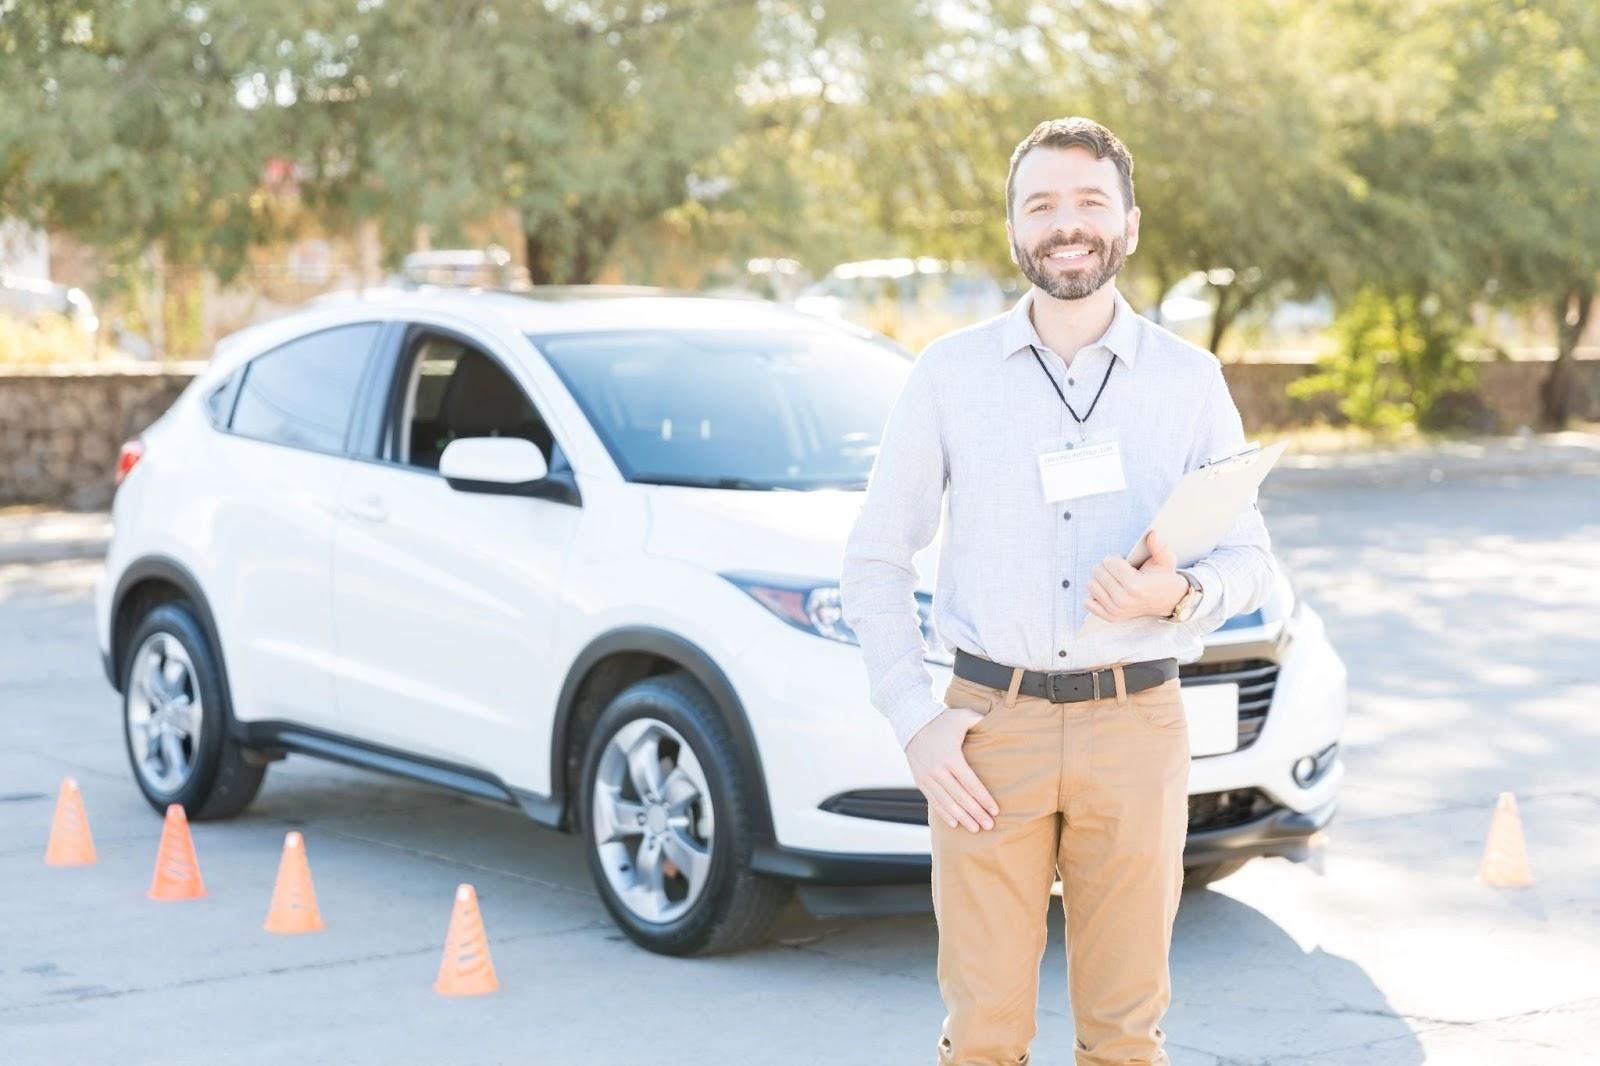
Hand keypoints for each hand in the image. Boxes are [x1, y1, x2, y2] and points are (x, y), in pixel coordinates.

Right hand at [905, 708, 998, 831]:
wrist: (911, 723)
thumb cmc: (942, 720)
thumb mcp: (962, 716)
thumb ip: (980, 721)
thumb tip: (1001, 724)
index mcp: (951, 757)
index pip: (971, 783)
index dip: (984, 799)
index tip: (995, 810)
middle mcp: (938, 770)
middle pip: (961, 797)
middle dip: (976, 813)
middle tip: (989, 825)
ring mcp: (927, 777)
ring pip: (947, 803)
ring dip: (962, 818)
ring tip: (975, 829)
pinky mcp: (920, 781)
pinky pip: (934, 801)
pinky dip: (944, 814)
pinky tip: (955, 823)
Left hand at [1086, 530, 1188, 622]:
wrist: (1169, 600)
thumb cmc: (1164, 577)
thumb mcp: (1166, 560)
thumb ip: (1159, 546)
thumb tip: (1152, 533)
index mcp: (1135, 585)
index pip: (1109, 562)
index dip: (1115, 557)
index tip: (1124, 561)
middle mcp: (1123, 600)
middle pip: (1097, 572)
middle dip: (1107, 566)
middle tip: (1120, 570)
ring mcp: (1116, 610)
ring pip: (1091, 585)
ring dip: (1100, 579)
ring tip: (1115, 579)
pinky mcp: (1111, 617)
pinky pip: (1088, 602)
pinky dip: (1096, 594)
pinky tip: (1109, 590)